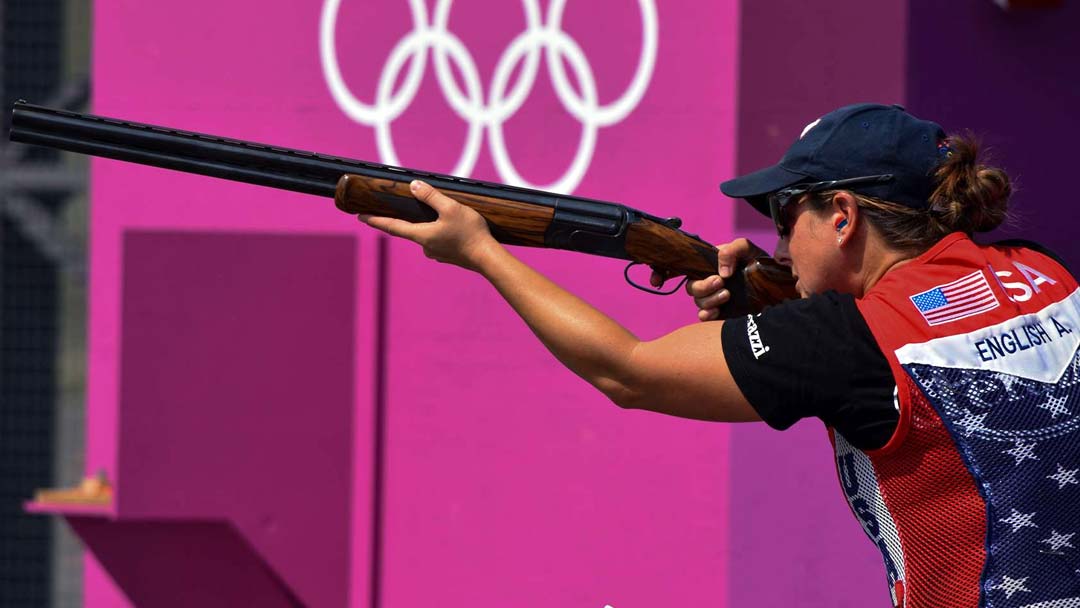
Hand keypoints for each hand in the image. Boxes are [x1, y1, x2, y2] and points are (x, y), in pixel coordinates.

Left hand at [358, 180, 497, 270]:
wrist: (487, 258)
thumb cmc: (470, 233)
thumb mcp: (450, 208)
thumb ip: (431, 196)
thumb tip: (414, 186)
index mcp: (421, 235)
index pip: (392, 226)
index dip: (376, 220)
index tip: (361, 217)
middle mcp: (425, 246)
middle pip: (412, 229)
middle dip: (414, 218)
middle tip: (418, 206)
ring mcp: (437, 253)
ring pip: (428, 234)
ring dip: (433, 225)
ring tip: (450, 217)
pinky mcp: (448, 256)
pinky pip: (440, 241)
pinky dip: (444, 233)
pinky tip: (456, 229)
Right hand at [651, 237, 765, 321]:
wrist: (777, 286)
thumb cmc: (759, 263)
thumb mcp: (747, 249)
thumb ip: (731, 250)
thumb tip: (721, 271)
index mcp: (707, 264)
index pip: (678, 267)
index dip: (662, 273)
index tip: (657, 280)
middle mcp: (706, 281)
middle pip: (689, 287)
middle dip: (702, 286)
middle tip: (721, 283)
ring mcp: (713, 298)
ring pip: (697, 302)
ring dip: (709, 299)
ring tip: (728, 294)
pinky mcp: (721, 313)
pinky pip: (703, 317)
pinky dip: (707, 315)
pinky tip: (717, 312)